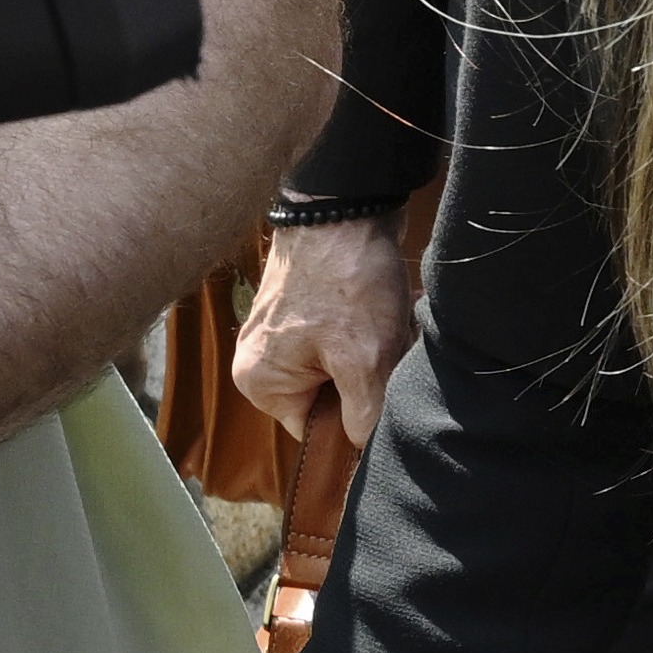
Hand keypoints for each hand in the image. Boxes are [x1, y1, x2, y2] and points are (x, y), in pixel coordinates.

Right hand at [230, 199, 425, 451]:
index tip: (380, 399)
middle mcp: (261, 361)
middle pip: (332, 398)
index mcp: (261, 382)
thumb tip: (366, 448)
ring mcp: (282, 333)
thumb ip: (365, 415)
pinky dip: (374, 330)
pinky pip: (346, 339)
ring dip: (377, 353)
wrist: (346, 204)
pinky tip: (392, 310)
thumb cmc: (345, 280)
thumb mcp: (364, 359)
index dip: (354, 422)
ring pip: (345, 367)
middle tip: (388, 354)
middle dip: (369, 381)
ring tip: (392, 326)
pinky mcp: (306, 308)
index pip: (314, 430)